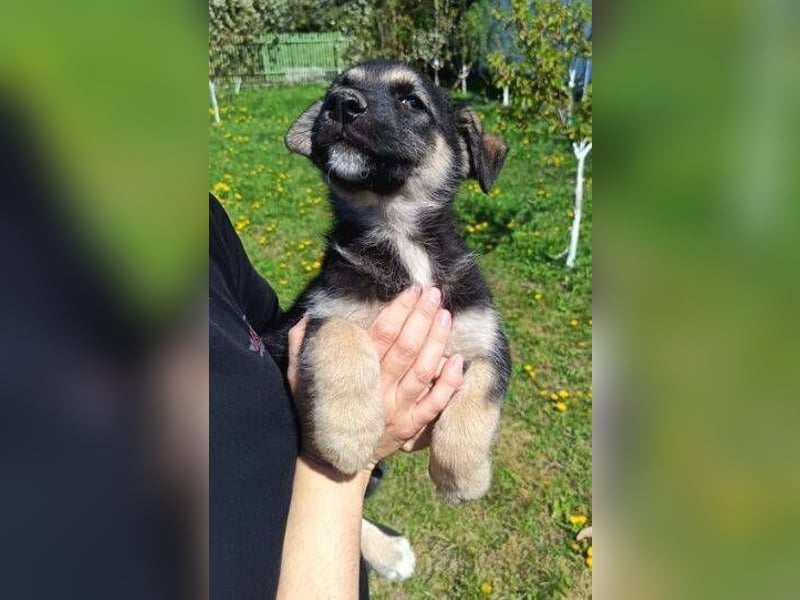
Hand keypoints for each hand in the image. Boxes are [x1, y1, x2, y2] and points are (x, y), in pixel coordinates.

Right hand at [287, 286, 463, 472]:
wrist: (330, 462)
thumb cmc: (316, 412)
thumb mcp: (300, 378)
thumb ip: (303, 346)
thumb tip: (308, 318)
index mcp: (357, 372)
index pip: (383, 332)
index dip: (400, 309)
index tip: (414, 290)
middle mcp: (379, 388)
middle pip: (406, 346)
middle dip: (423, 316)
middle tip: (435, 294)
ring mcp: (396, 409)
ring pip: (423, 370)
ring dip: (437, 341)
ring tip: (447, 316)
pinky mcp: (409, 427)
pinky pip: (434, 404)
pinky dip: (448, 384)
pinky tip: (458, 361)